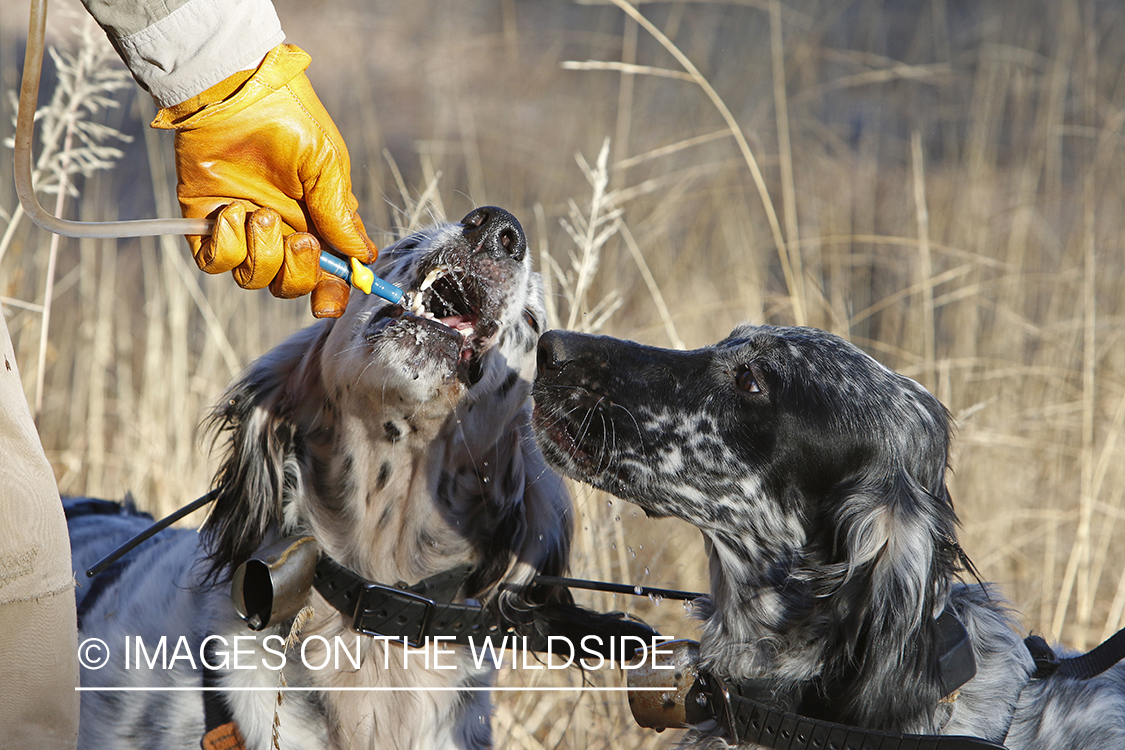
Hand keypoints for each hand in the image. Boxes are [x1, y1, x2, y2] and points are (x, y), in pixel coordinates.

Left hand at [152, 45, 375, 317]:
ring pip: (254, 279)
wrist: (238, 91)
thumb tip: (363, 257)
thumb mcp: (328, 167)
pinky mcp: (208, 222)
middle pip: (290, 286)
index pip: (328, 275)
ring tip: (261, 213)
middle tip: (300, 239)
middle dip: (298, 273)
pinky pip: (216, 262)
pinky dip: (227, 246)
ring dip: (262, 253)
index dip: (332, 295)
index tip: (331, 301)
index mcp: (317, 224)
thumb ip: (340, 215)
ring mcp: (245, 229)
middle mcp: (282, 232)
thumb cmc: (292, 120)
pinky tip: (233, 211)